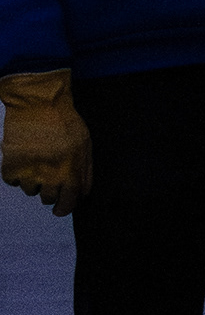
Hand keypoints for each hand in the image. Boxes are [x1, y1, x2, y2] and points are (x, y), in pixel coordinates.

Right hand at [2, 71, 88, 215]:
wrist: (38, 104)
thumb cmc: (64, 122)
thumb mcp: (84, 145)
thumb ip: (84, 172)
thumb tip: (81, 194)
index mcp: (72, 170)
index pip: (68, 202)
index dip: (64, 209)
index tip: (60, 210)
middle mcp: (50, 175)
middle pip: (48, 198)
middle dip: (50, 191)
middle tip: (50, 176)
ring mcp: (29, 172)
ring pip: (30, 191)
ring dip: (34, 181)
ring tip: (38, 160)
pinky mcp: (11, 167)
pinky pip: (13, 182)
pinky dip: (18, 174)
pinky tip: (24, 158)